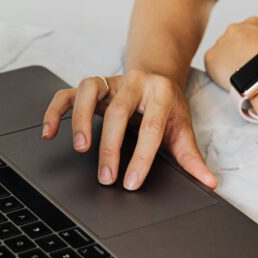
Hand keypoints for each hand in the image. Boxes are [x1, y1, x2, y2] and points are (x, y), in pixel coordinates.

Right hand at [41, 70, 216, 190]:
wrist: (157, 74)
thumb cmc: (168, 106)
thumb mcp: (182, 128)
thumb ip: (191, 156)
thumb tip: (208, 182)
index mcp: (161, 93)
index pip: (150, 126)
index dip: (141, 156)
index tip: (132, 181)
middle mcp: (134, 83)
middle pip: (118, 112)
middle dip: (111, 147)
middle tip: (106, 177)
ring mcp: (110, 81)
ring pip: (89, 92)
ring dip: (81, 121)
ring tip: (81, 148)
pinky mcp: (92, 85)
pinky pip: (68, 94)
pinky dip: (55, 111)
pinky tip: (49, 132)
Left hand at [204, 16, 257, 89]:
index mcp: (254, 23)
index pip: (249, 32)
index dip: (251, 46)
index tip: (254, 56)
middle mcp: (235, 28)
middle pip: (232, 40)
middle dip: (237, 52)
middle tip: (245, 68)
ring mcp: (221, 41)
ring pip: (221, 52)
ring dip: (227, 62)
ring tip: (239, 76)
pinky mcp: (210, 56)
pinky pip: (212, 65)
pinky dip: (218, 73)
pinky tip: (230, 79)